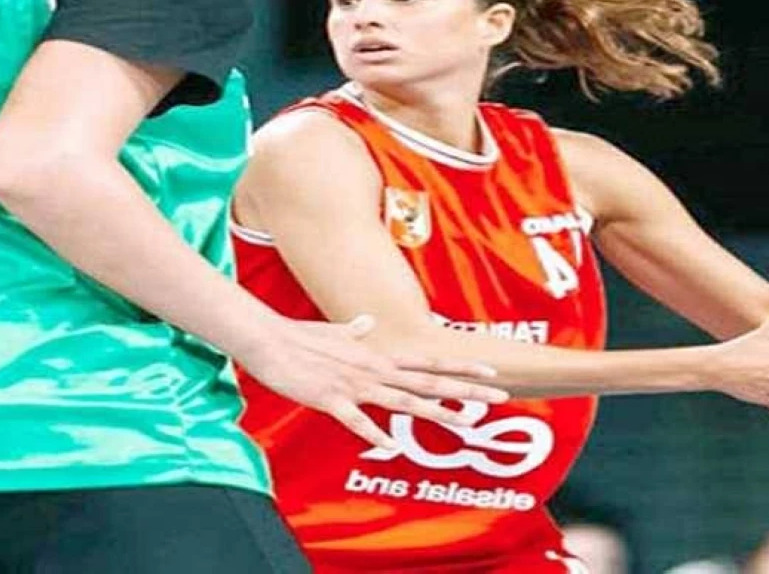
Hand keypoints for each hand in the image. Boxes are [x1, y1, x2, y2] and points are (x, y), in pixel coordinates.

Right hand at [237, 314, 509, 448]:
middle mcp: (375, 369)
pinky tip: (388, 445)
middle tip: (499, 396)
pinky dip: (371, 431)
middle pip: (429, 382)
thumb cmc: (302, 337)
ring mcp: (355, 384)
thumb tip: (366, 323)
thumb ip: (356, 331)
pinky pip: (355, 420)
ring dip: (436, 411)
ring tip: (466, 421)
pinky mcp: (330, 399)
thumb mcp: (336, 331)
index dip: (462, 369)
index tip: (491, 372)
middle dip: (466, 390)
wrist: (269, 339)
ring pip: (403, 401)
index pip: (429, 363)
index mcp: (379, 356)